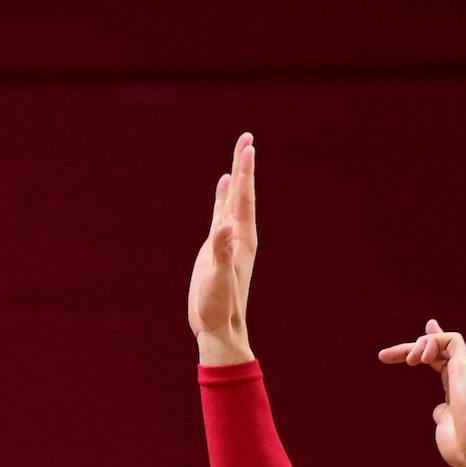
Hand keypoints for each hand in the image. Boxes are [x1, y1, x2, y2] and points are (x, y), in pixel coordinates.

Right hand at [187, 132, 257, 364]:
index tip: (248, 147)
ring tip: (240, 155)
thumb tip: (223, 228)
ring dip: (237, 178)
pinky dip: (223, 198)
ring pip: (233, 202)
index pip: (244, 200)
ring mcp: (229, 241)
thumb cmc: (219, 307)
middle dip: (244, 166)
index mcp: (242, 240)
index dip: (245, 173)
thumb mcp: (219, 280)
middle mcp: (239, 236)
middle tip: (247, 138)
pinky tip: (223, 186)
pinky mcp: (217, 248)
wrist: (219, 328)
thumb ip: (221, 253)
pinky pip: (221, 215)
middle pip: (243, 194)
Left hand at [378, 320, 465, 466]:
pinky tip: (420, 358)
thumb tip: (438, 411)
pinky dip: (433, 341)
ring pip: (445, 341)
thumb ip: (442, 416)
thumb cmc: (462, 447)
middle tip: (382, 356)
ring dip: (420, 344)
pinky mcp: (465, 368)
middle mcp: (461, 378)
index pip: (441, 361)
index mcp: (455, 390)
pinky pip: (454, 340)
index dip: (425, 350)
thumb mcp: (445, 429)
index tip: (406, 350)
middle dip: (409, 347)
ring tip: (408, 361)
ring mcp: (464, 372)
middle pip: (438, 349)